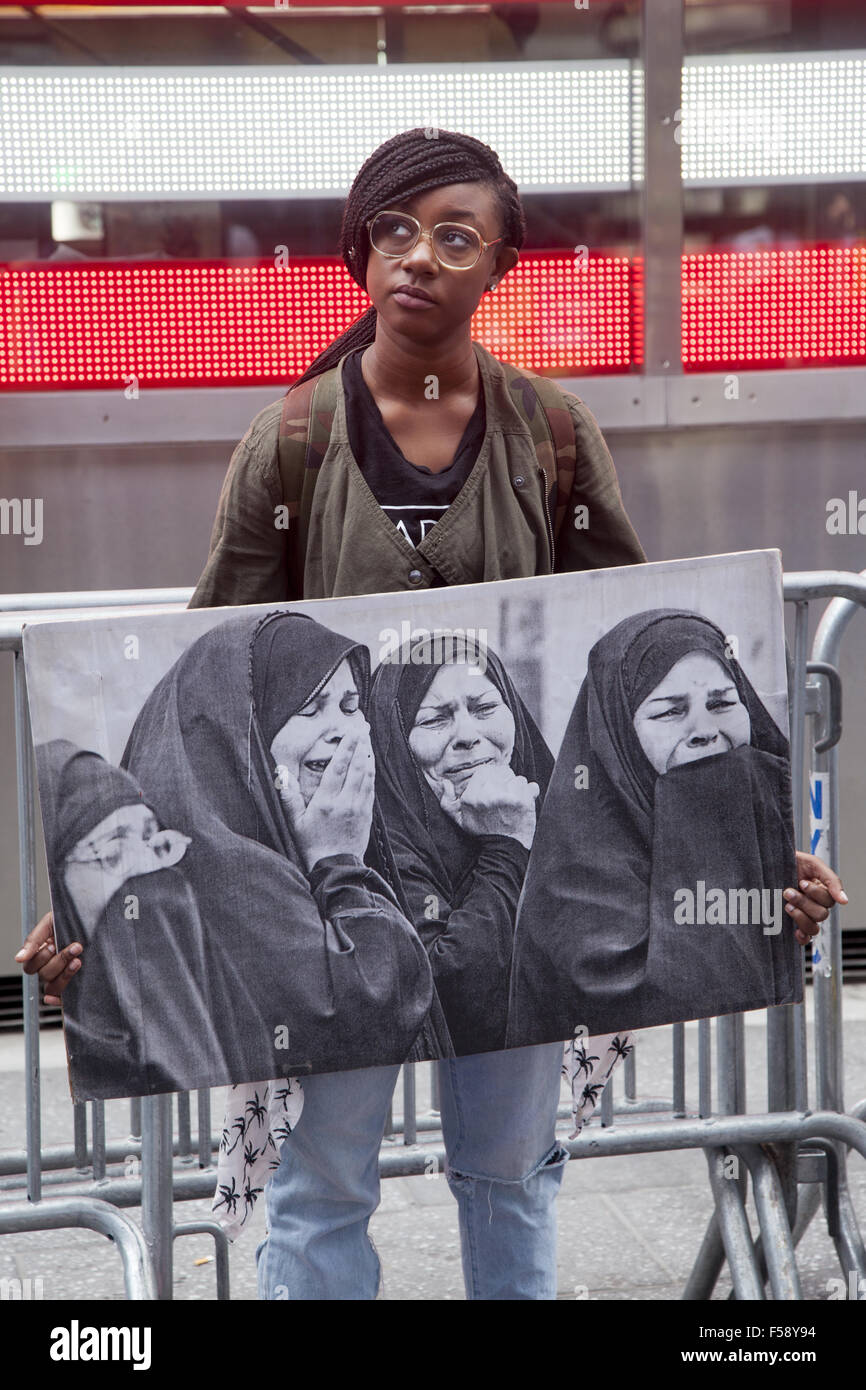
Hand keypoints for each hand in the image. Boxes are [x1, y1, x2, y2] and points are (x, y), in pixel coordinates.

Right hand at [15, 910, 81, 1006]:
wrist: (100, 921)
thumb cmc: (75, 921)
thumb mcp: (52, 922)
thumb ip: (34, 939)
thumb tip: (19, 958)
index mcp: (42, 953)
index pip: (31, 966)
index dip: (41, 957)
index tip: (53, 945)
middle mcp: (51, 966)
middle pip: (44, 975)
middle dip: (59, 961)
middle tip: (75, 947)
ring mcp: (62, 976)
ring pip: (53, 987)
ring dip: (65, 974)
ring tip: (78, 961)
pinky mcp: (74, 985)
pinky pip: (63, 999)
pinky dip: (59, 1000)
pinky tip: (68, 991)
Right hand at [278, 725, 374, 871]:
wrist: (336, 866)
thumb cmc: (312, 844)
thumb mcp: (295, 822)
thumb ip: (289, 798)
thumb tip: (281, 775)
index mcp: (326, 801)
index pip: (338, 768)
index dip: (346, 748)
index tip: (351, 732)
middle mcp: (345, 801)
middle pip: (356, 766)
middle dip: (360, 745)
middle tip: (363, 728)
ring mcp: (359, 807)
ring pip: (366, 775)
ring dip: (367, 755)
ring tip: (367, 739)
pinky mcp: (367, 813)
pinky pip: (371, 787)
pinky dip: (371, 772)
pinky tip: (370, 762)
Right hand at [438, 762, 538, 849]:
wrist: (503, 849)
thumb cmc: (482, 832)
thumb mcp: (459, 820)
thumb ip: (448, 801)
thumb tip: (445, 783)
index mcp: (472, 796)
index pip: (486, 770)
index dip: (493, 776)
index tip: (496, 785)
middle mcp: (488, 794)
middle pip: (503, 771)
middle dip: (506, 780)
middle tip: (505, 794)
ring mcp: (507, 797)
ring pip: (516, 778)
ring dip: (517, 787)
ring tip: (514, 800)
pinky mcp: (523, 801)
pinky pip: (529, 786)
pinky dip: (529, 792)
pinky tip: (523, 802)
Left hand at [785, 850, 847, 945]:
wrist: (765, 865)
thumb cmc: (788, 863)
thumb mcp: (812, 863)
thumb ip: (831, 880)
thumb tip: (844, 901)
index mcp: (821, 892)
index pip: (829, 901)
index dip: (816, 893)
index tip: (802, 882)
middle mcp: (814, 905)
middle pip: (821, 915)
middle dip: (804, 902)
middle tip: (787, 892)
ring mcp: (804, 916)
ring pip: (813, 928)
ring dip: (800, 917)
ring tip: (786, 905)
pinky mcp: (793, 924)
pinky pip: (805, 939)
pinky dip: (802, 936)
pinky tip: (795, 930)